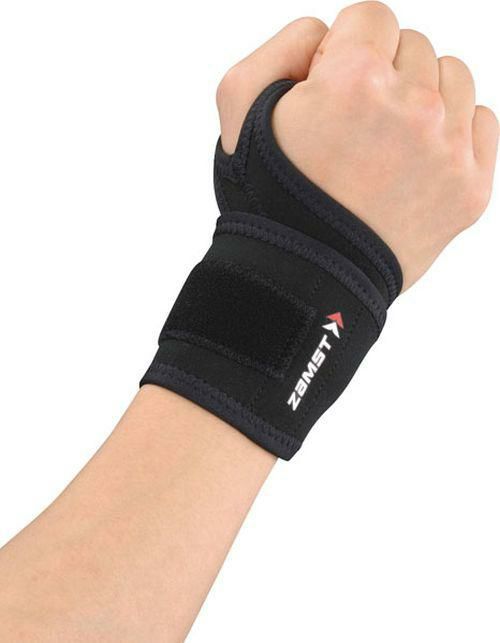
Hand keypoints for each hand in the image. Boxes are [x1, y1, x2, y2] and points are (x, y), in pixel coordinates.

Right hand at [216, 2, 497, 289]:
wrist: (305, 276)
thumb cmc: (270, 198)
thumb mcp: (237, 106)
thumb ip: (284, 43)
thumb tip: (332, 35)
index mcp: (354, 80)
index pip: (372, 17)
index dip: (345, 53)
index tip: (333, 92)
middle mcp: (411, 108)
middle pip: (414, 47)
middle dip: (382, 76)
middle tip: (353, 130)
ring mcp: (447, 150)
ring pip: (452, 78)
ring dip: (421, 98)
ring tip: (385, 144)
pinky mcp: (470, 187)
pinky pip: (480, 122)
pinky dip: (452, 131)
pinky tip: (415, 160)